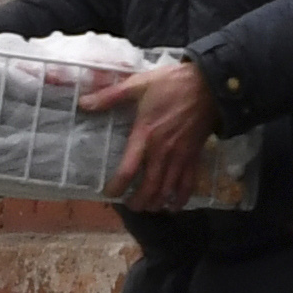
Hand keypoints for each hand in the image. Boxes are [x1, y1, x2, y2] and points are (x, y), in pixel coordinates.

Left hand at [88, 56, 222, 208]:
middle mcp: (162, 152)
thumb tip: (83, 103)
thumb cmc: (172, 84)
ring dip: (156, 203)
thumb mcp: (138, 84)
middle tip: (130, 206)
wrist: (209, 85)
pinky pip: (188, 184)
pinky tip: (173, 206)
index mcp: (145, 135)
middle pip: (149, 187)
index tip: (110, 193)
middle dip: (138, 202)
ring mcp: (180, 156)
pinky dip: (180, 198)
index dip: (117, 186)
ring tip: (147, 207)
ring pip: (167, 189)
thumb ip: (110, 96)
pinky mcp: (194, 156)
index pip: (128, 170)